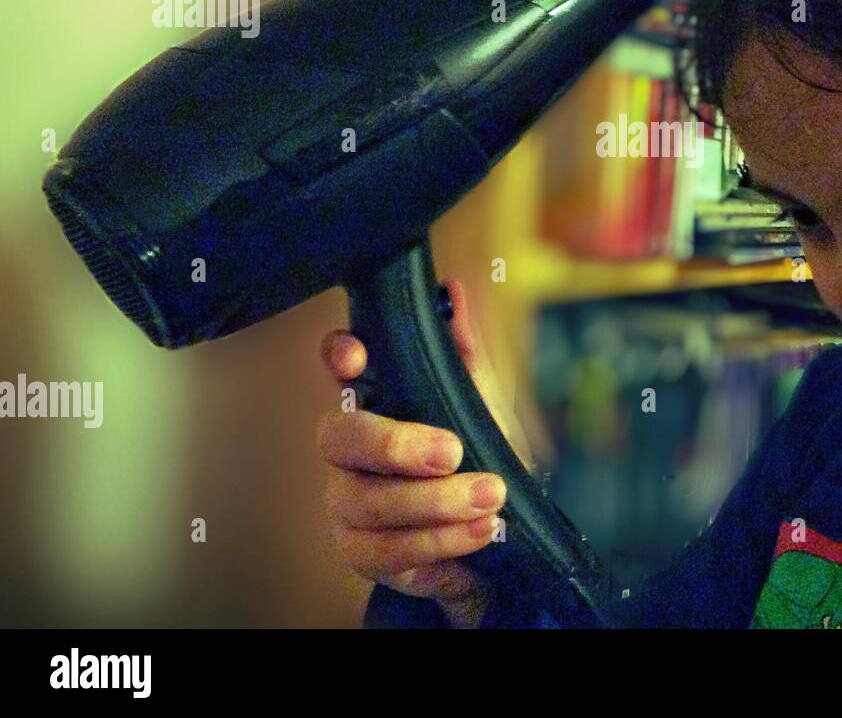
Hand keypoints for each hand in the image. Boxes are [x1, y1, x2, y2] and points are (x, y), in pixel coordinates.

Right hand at [316, 279, 527, 627]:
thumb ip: (464, 354)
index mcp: (375, 400)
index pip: (340, 367)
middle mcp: (349, 452)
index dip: (339, 357)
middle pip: (341, 439)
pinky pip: (387, 554)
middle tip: (454, 451)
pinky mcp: (363, 553)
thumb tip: (454, 293)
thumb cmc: (479, 455)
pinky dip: (439, 545)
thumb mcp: (482, 403)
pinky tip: (478, 534)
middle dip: (396, 445)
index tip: (357, 357)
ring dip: (435, 505)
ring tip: (490, 501)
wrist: (497, 529)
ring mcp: (348, 503)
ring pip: (368, 504)